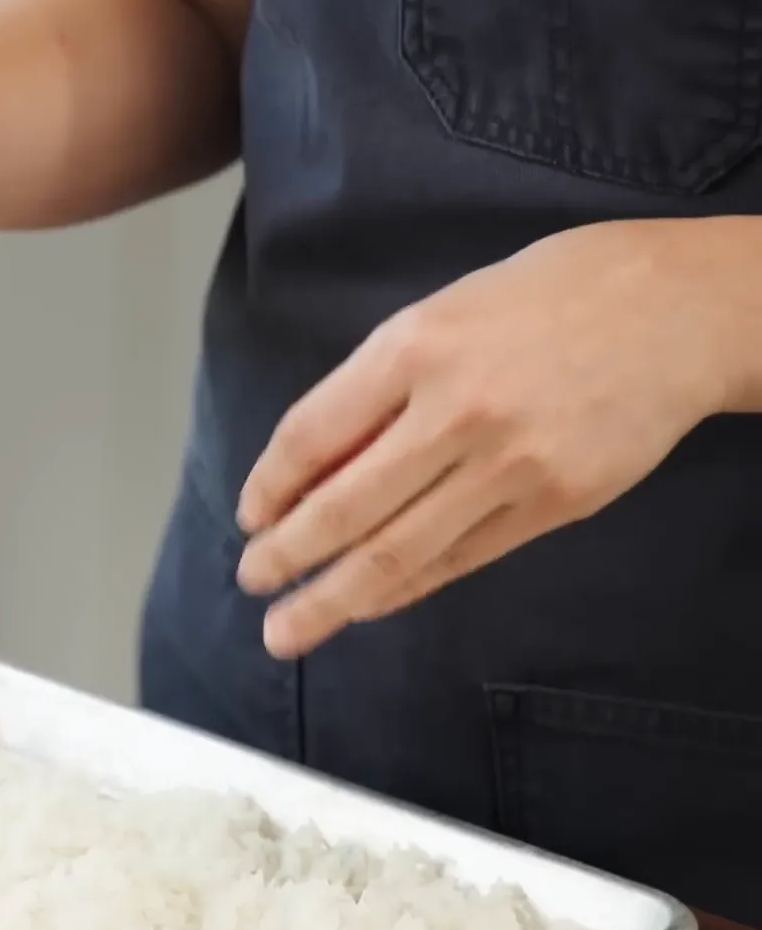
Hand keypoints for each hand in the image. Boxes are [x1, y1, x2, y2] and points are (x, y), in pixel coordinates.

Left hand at [233, 217, 761, 658]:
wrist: (679, 310)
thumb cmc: (546, 299)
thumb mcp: (442, 313)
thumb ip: (375, 386)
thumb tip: (312, 471)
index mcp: (415, 348)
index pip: (312, 435)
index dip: (270, 486)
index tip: (249, 518)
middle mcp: (459, 409)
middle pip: (346, 507)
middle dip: (287, 557)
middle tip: (252, 584)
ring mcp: (512, 463)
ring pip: (400, 550)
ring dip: (333, 598)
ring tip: (289, 630)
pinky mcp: (557, 502)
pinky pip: (461, 558)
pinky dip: (406, 588)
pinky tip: (368, 605)